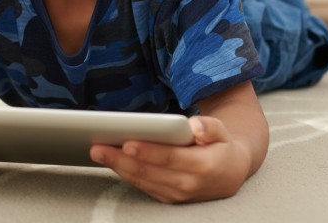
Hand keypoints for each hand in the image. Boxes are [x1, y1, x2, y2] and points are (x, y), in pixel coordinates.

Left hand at [90, 116, 252, 203]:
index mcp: (204, 166)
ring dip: (117, 167)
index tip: (127, 143)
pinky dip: (125, 174)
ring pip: (143, 181)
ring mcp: (178, 195)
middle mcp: (189, 185)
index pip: (170, 158)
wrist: (229, 173)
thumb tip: (195, 127)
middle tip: (98, 147)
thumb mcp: (222, 131)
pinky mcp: (169, 199)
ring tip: (97, 152)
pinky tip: (110, 162)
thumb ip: (210, 127)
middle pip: (150, 172)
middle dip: (121, 160)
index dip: (148, 152)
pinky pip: (143, 187)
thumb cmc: (219, 146)